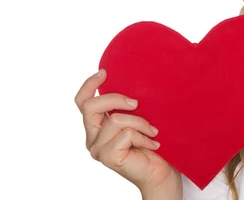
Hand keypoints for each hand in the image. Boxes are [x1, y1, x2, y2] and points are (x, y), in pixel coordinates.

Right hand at [74, 69, 181, 194]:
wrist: (161, 170)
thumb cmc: (152, 142)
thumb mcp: (138, 117)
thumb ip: (128, 105)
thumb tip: (135, 80)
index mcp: (97, 125)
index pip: (82, 102)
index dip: (89, 85)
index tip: (104, 72)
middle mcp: (92, 137)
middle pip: (90, 106)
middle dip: (115, 99)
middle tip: (136, 103)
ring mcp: (98, 149)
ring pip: (114, 120)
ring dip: (140, 122)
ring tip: (153, 131)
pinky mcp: (108, 157)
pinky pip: (125, 134)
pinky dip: (142, 135)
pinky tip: (152, 143)